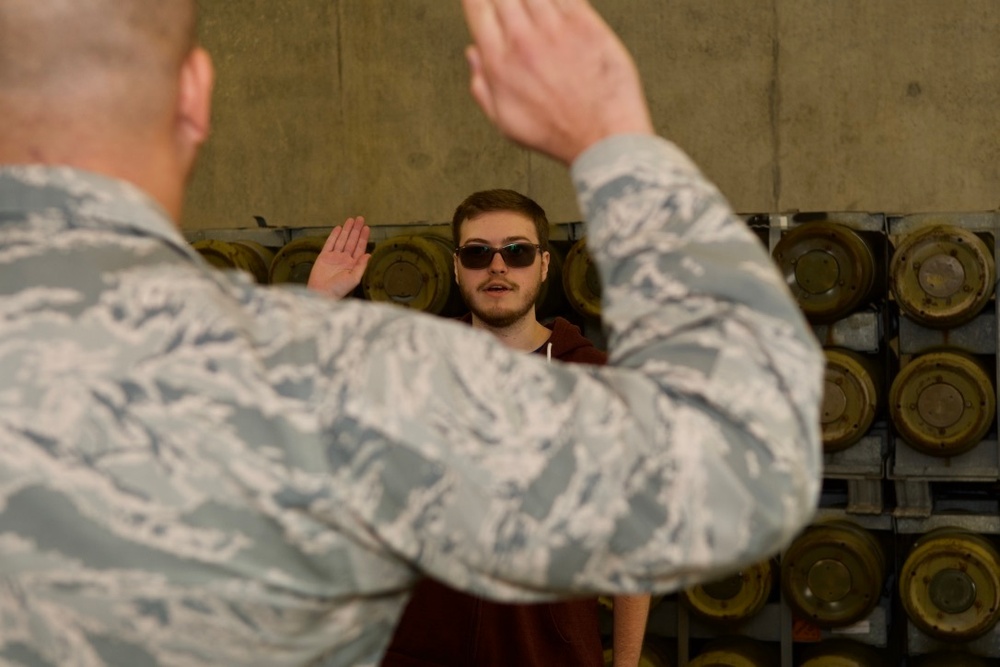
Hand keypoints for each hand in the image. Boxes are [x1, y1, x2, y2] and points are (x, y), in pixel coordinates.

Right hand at [307, 216, 371, 298]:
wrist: (321, 293)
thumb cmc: (339, 289)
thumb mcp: (354, 279)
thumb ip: (361, 266)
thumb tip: (369, 254)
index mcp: (353, 264)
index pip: (359, 248)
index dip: (363, 237)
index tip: (367, 227)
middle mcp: (344, 259)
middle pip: (351, 241)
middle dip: (356, 230)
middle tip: (360, 218)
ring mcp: (334, 257)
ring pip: (342, 240)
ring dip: (347, 230)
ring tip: (351, 220)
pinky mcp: (324, 257)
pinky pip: (330, 243)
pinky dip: (334, 235)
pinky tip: (338, 228)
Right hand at [460, 0, 654, 164]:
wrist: (602, 138)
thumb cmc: (556, 135)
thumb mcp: (506, 123)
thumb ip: (483, 87)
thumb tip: (472, 55)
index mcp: (499, 64)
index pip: (478, 9)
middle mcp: (523, 41)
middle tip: (510, 7)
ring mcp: (555, 30)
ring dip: (530, 0)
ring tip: (531, 9)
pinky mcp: (586, 24)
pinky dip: (559, 0)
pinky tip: (556, 7)